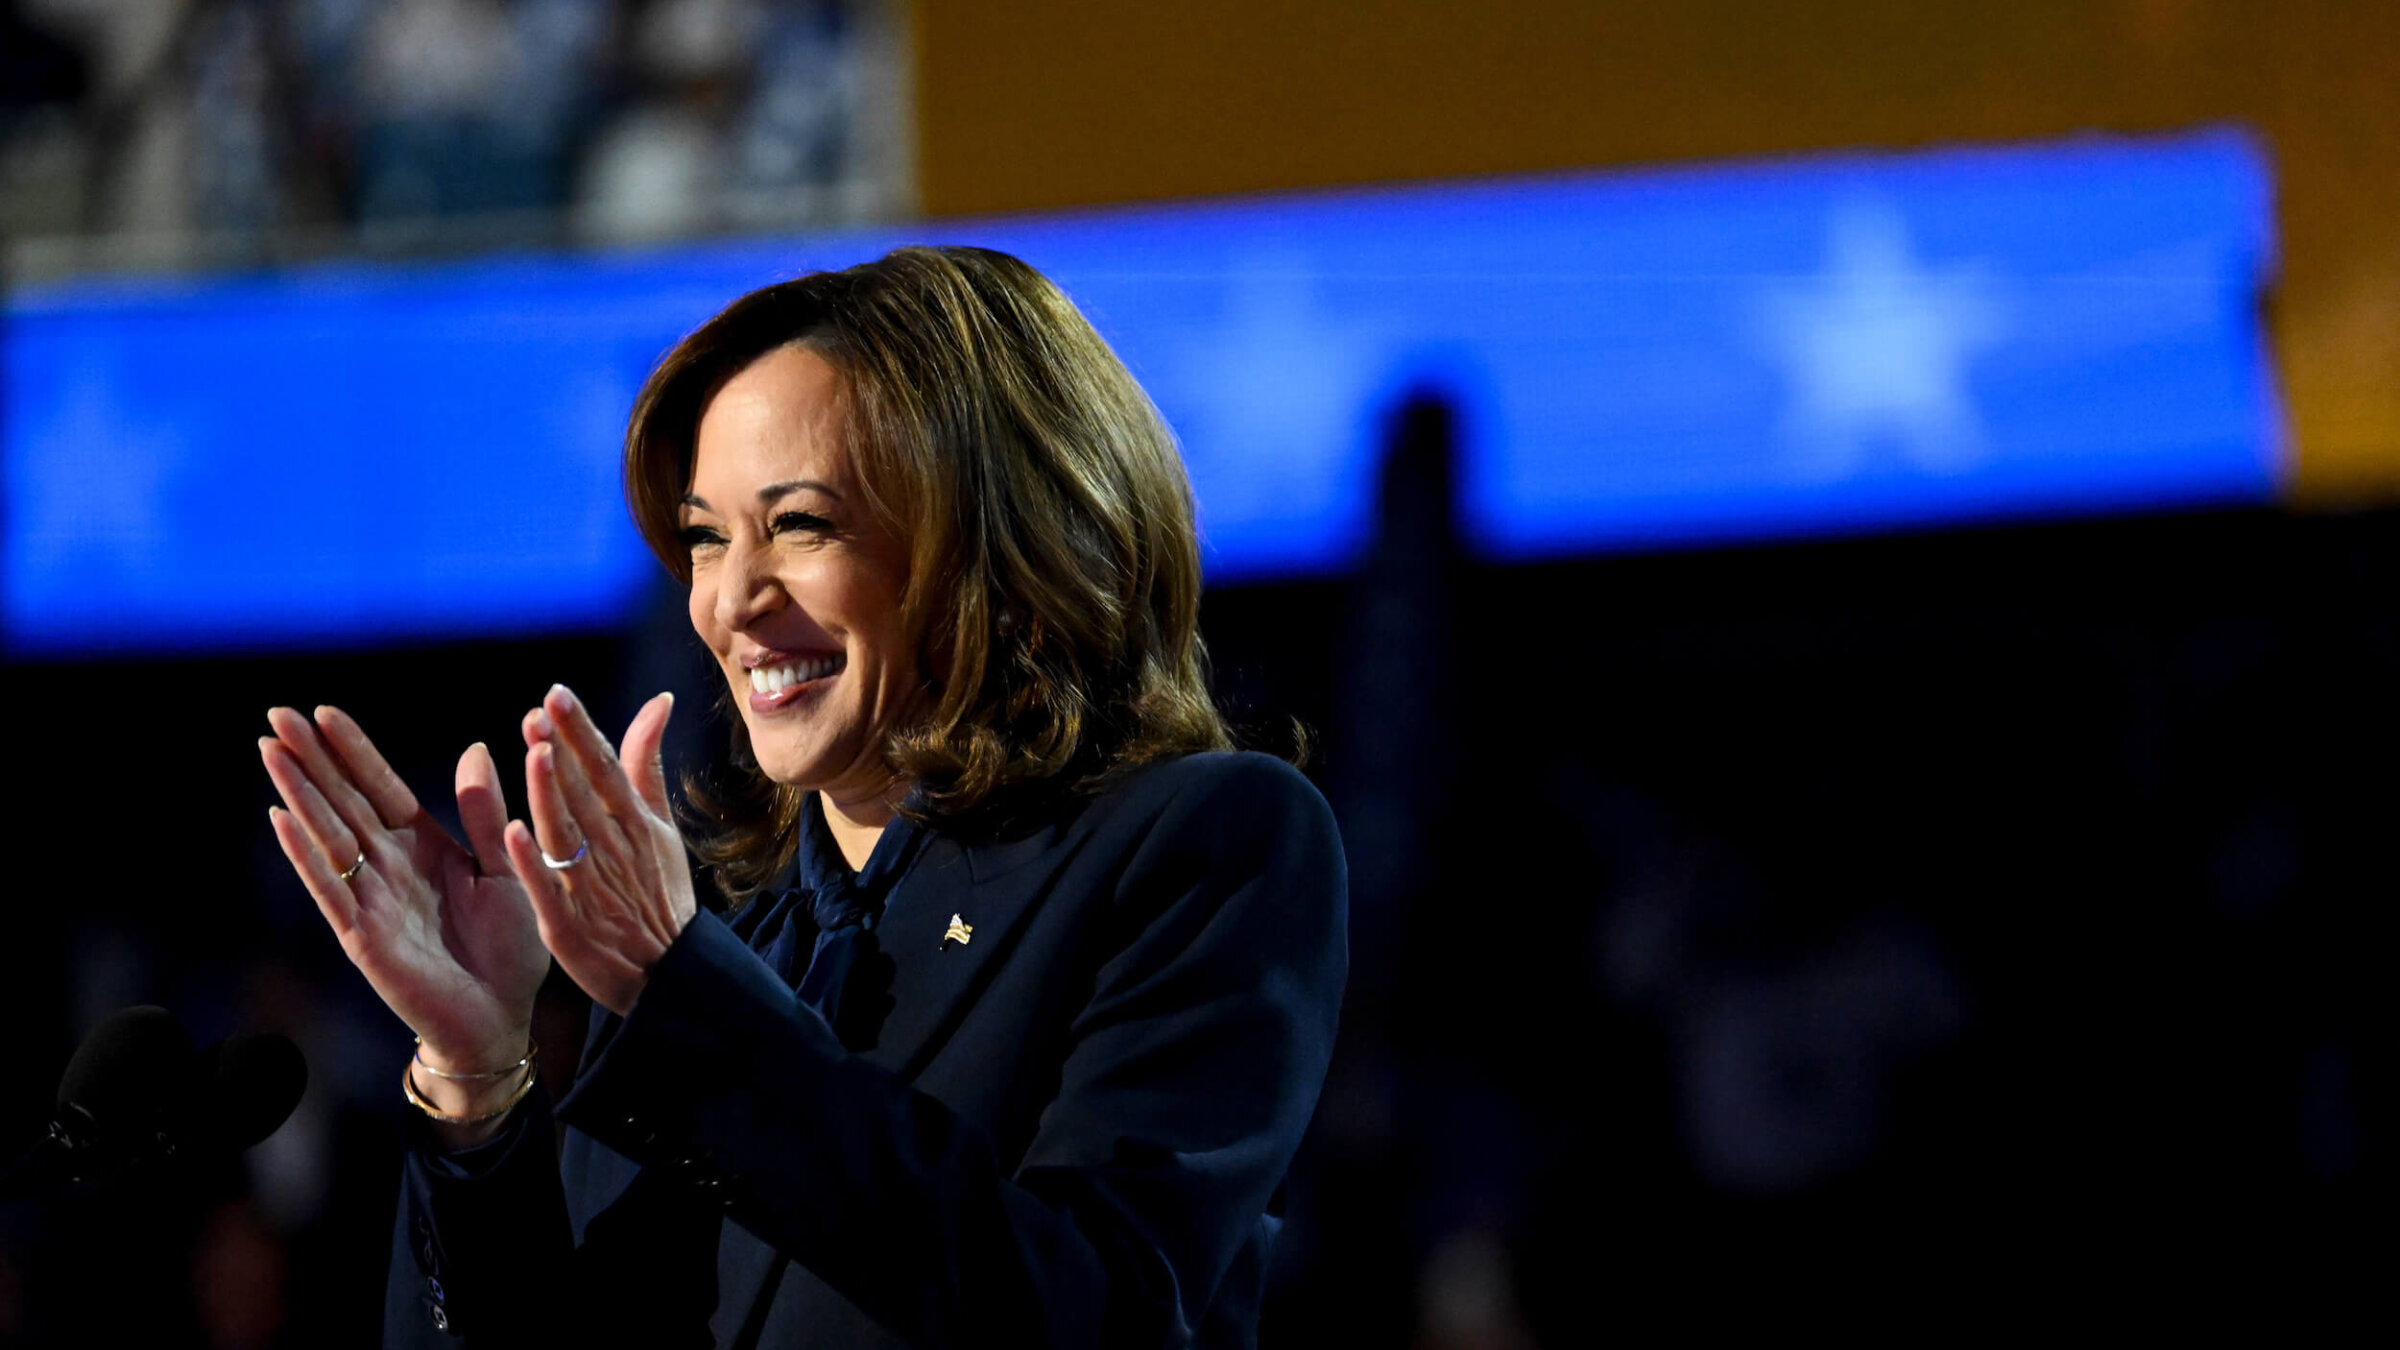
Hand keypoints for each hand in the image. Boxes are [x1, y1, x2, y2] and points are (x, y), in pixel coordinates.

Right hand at [261, 707, 548, 1072]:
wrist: (502, 1017)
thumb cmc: (508, 947)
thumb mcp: (505, 867)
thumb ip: (484, 812)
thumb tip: (476, 748)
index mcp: (423, 846)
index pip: (380, 786)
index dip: (352, 750)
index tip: (323, 711)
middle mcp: (389, 866)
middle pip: (343, 801)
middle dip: (310, 758)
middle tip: (276, 713)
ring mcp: (370, 899)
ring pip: (328, 835)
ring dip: (299, 793)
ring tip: (270, 751)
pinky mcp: (362, 936)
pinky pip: (330, 888)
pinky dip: (305, 854)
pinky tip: (280, 819)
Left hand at [503, 686, 692, 1016]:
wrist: (670, 972)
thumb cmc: (661, 894)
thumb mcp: (662, 826)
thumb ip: (647, 764)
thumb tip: (657, 702)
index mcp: (636, 823)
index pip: (606, 767)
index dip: (581, 731)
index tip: (556, 694)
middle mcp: (613, 850)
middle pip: (584, 795)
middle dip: (563, 753)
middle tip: (538, 713)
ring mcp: (591, 888)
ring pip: (566, 835)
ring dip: (550, 795)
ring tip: (536, 754)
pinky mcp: (568, 927)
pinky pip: (548, 890)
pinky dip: (533, 863)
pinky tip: (515, 832)